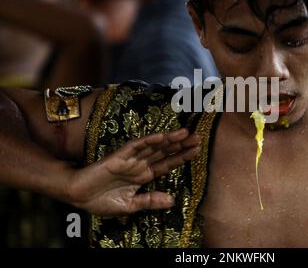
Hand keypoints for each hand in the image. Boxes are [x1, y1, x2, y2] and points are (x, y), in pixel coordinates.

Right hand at [65, 129, 200, 215]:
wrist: (78, 196)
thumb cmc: (101, 200)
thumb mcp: (131, 206)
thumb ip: (151, 201)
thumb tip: (172, 201)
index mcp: (144, 176)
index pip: (167, 164)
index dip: (182, 156)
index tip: (197, 150)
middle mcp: (140, 165)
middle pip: (164, 152)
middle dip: (181, 144)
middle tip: (198, 136)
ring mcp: (131, 159)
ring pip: (153, 146)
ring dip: (169, 139)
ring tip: (185, 133)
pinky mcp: (119, 157)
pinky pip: (135, 147)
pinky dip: (148, 141)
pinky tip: (161, 137)